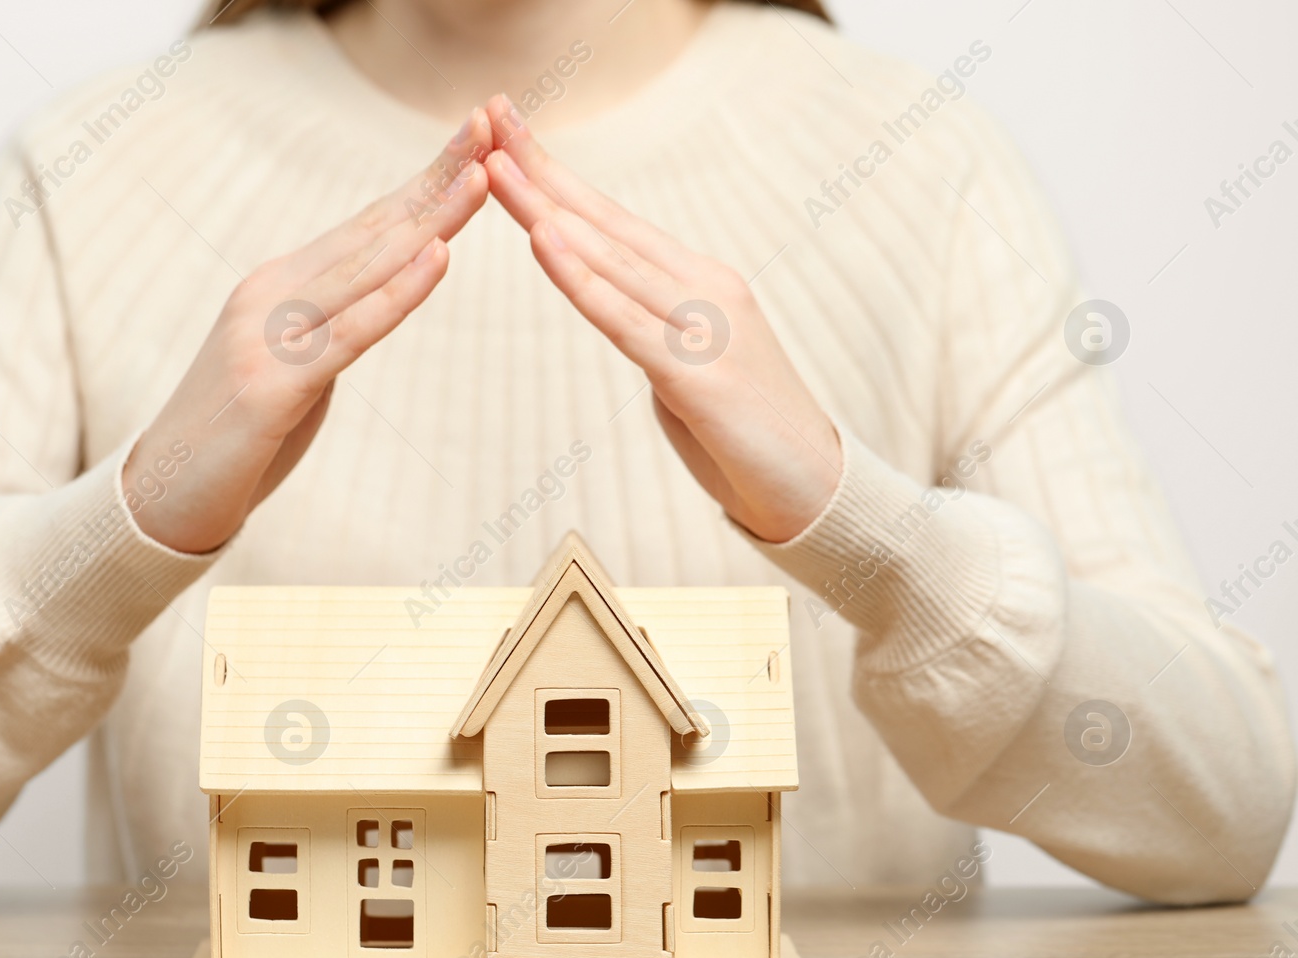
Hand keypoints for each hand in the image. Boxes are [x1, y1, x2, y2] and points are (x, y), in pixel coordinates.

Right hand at [125, 110, 493, 553]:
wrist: (158, 499)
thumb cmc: (235, 439)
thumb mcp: (290, 369)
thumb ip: (328, 330)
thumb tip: (372, 306)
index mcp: (279, 286)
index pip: (368, 224)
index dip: (425, 180)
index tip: (479, 139)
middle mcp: (271, 294)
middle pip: (373, 229)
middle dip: (439, 177)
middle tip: (493, 125)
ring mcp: (267, 335)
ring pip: (366, 268)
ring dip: (430, 220)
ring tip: (483, 176)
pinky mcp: (272, 385)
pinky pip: (349, 332)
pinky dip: (397, 293)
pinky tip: (438, 258)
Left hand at [482, 96, 841, 543]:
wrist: (817, 489)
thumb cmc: (748, 435)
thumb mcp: (691, 370)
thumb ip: (653, 336)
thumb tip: (618, 320)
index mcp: (701, 283)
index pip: (615, 221)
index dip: (559, 177)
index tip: (509, 135)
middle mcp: (706, 289)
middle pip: (606, 224)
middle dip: (542, 172)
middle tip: (491, 118)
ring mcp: (706, 327)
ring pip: (609, 260)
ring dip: (546, 211)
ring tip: (496, 167)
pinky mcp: (699, 374)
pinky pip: (624, 320)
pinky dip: (579, 279)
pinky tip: (543, 241)